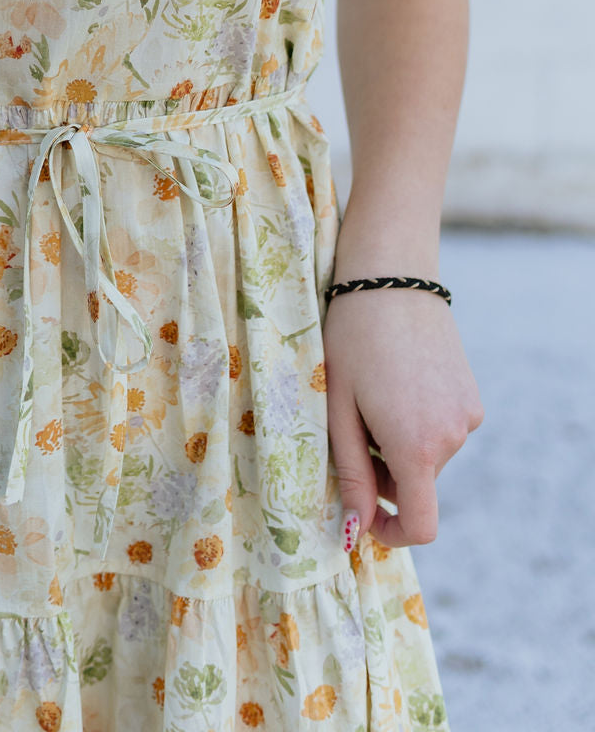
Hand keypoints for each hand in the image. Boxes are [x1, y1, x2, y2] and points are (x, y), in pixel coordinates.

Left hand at [322, 287, 484, 546]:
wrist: (390, 279)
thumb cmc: (351, 341)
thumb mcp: (339, 410)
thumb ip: (351, 474)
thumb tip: (355, 529)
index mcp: (416, 447)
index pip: (421, 525)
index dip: (391, 532)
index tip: (364, 514)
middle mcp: (452, 438)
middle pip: (415, 483)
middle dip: (381, 470)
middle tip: (352, 422)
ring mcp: (467, 415)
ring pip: (426, 454)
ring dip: (397, 442)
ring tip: (372, 392)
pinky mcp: (471, 395)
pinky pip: (440, 427)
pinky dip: (416, 420)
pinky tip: (395, 380)